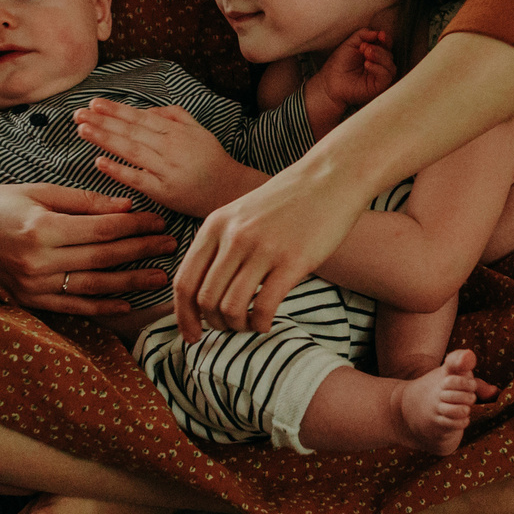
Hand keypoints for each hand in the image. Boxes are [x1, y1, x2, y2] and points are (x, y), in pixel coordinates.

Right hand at [0, 181, 178, 314]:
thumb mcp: (39, 191)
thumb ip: (83, 202)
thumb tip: (126, 207)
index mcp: (41, 228)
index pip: (101, 230)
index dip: (134, 226)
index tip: (159, 221)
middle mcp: (37, 261)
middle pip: (102, 258)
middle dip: (140, 252)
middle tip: (170, 245)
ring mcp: (32, 285)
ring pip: (92, 286)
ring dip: (129, 283)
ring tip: (158, 277)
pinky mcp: (28, 300)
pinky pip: (71, 306)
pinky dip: (99, 307)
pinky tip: (124, 304)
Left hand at [72, 99, 257, 216]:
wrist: (232, 191)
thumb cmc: (213, 160)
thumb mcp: (199, 131)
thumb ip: (176, 116)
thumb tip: (149, 110)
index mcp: (177, 132)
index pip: (140, 118)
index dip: (116, 110)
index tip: (94, 103)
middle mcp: (171, 147)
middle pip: (131, 131)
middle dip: (102, 121)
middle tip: (78, 113)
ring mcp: (167, 169)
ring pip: (131, 150)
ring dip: (105, 139)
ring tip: (83, 130)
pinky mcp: (165, 191)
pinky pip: (138, 178)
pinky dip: (118, 170)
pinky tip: (99, 162)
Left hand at [174, 163, 367, 342]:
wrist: (329, 179)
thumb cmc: (287, 201)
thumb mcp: (241, 213)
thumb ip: (221, 243)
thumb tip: (205, 290)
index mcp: (215, 225)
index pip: (185, 282)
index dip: (183, 316)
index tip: (192, 334)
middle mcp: (233, 237)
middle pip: (205, 299)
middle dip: (214, 324)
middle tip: (228, 329)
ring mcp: (262, 249)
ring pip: (231, 307)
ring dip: (237, 327)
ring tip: (249, 325)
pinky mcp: (292, 261)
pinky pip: (264, 307)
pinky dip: (260, 324)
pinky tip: (266, 322)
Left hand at [303, 29, 395, 137]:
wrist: (330, 82)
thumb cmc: (339, 63)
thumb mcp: (350, 43)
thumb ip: (363, 34)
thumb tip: (378, 32)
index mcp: (374, 53)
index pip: (386, 45)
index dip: (386, 39)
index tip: (380, 35)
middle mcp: (379, 65)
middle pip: (389, 54)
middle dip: (378, 48)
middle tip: (363, 48)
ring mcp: (379, 76)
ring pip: (390, 65)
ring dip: (380, 56)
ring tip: (366, 54)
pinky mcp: (379, 87)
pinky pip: (386, 76)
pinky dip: (378, 68)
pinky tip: (367, 64)